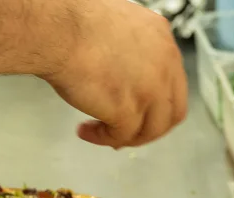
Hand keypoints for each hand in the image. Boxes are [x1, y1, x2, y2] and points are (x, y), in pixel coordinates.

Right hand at [42, 0, 187, 147]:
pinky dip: (103, 138)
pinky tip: (86, 131)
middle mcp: (164, 66)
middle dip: (148, 128)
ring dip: (126, 137)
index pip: (173, 83)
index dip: (156, 104)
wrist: (61, 31)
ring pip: (150, 130)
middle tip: (127, 132)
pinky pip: (121, 137)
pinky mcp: (127, 111)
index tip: (139, 110)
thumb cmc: (75, 23)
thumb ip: (133, 51)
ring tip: (101, 133)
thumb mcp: (120, 27)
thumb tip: (124, 73)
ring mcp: (149, 91)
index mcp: (162, 40)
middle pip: (171, 113)